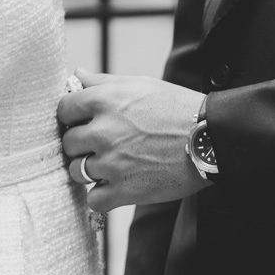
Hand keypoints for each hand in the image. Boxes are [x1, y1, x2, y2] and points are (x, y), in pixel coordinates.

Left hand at [58, 69, 207, 210]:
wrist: (211, 139)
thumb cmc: (177, 108)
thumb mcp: (140, 84)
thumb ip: (103, 82)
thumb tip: (76, 75)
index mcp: (105, 101)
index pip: (63, 110)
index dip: (71, 117)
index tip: (82, 122)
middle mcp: (104, 132)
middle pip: (68, 143)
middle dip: (80, 144)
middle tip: (100, 145)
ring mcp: (112, 163)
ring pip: (76, 172)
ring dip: (88, 170)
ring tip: (110, 165)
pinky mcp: (124, 191)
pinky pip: (93, 199)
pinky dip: (102, 195)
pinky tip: (116, 185)